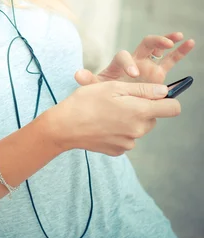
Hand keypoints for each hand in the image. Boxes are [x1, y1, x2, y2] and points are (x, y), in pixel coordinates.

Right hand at [48, 80, 180, 155]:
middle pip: (153, 117)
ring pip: (139, 127)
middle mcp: (138, 130)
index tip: (154, 94)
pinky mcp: (118, 150)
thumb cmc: (86, 101)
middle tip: (118, 100)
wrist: (64, 127)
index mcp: (140, 112)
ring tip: (107, 112)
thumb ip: (142, 89)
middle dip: (142, 108)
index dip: (168, 99)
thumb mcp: (113, 87)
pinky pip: (127, 137)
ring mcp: (129, 143)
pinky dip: (119, 130)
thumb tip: (165, 91)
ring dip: (130, 119)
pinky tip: (102, 124)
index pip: (173, 108)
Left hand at [74, 32, 194, 86]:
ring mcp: (148, 65)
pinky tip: (190, 43)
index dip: (129, 63)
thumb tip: (77, 75)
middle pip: (145, 44)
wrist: (113, 102)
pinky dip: (180, 50)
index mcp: (119, 63)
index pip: (124, 56)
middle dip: (155, 42)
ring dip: (168, 40)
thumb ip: (88, 80)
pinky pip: (171, 59)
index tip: (134, 74)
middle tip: (163, 46)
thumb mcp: (95, 88)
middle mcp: (135, 61)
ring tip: (179, 37)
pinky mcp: (158, 73)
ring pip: (159, 48)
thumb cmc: (103, 93)